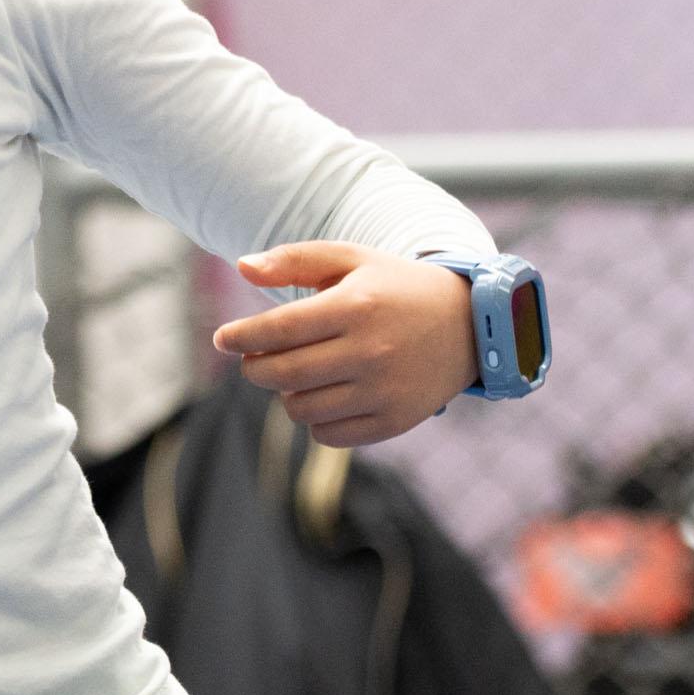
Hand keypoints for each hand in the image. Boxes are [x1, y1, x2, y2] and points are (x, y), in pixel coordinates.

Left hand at [212, 241, 476, 447]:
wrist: (470, 325)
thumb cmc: (394, 287)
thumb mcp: (349, 259)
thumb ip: (293, 260)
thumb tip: (241, 267)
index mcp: (355, 307)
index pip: (277, 330)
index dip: (240, 337)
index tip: (223, 339)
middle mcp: (370, 351)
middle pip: (281, 375)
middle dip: (254, 367)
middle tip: (255, 358)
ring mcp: (385, 391)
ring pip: (300, 409)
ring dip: (286, 393)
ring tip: (297, 373)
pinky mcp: (395, 421)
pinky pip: (329, 435)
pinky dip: (315, 420)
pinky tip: (324, 395)